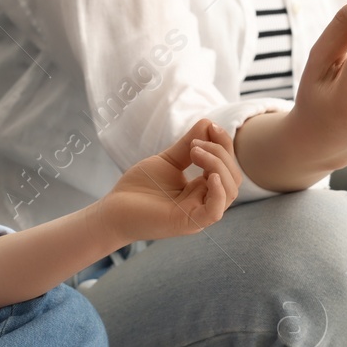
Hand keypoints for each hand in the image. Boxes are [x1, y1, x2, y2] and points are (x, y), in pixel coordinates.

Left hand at [92, 119, 240, 243]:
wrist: (113, 209)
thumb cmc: (139, 188)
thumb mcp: (168, 161)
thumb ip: (188, 145)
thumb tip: (208, 123)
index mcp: (202, 189)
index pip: (227, 166)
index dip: (224, 144)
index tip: (209, 126)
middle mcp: (205, 202)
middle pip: (232, 177)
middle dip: (221, 153)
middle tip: (195, 143)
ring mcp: (199, 214)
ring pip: (229, 191)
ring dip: (218, 165)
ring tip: (195, 152)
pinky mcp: (189, 223)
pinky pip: (215, 211)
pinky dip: (218, 192)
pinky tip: (209, 175)